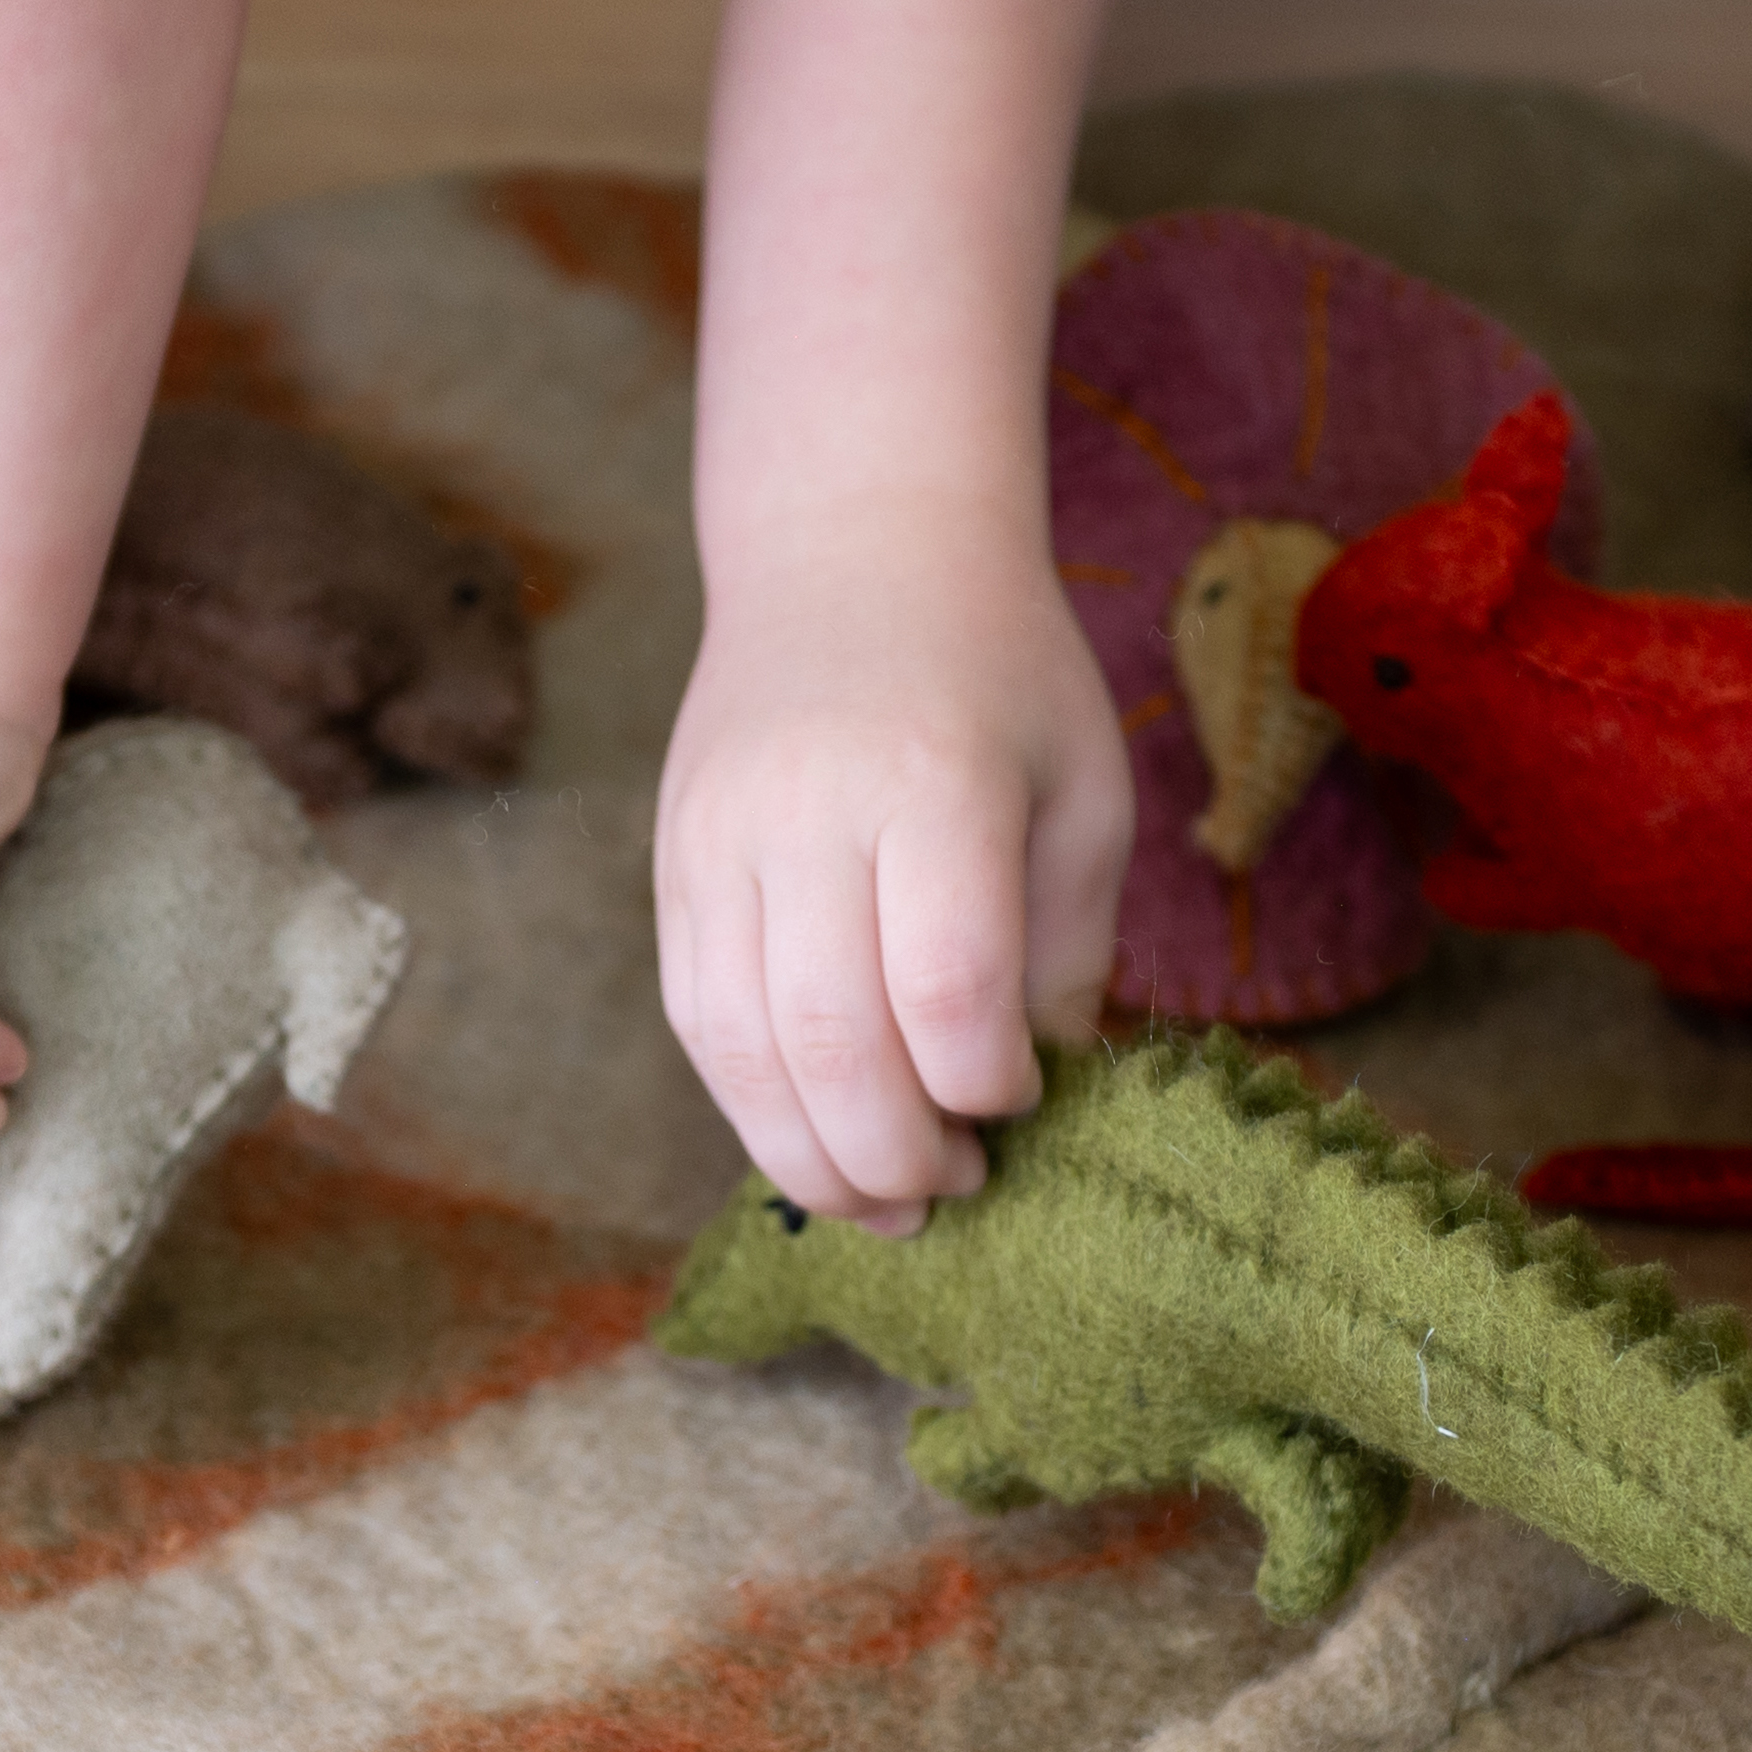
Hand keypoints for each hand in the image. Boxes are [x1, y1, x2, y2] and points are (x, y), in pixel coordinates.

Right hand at [655, 515, 1130, 1232]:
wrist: (851, 550)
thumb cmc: (997, 676)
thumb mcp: (1081, 788)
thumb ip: (1069, 947)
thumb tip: (1043, 1090)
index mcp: (933, 782)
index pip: (945, 986)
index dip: (986, 1084)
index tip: (1021, 1098)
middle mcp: (806, 811)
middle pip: (831, 1039)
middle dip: (897, 1154)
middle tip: (954, 1188)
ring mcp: (717, 840)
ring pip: (741, 1050)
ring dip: (813, 1159)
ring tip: (887, 1202)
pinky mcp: (671, 866)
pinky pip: (695, 1022)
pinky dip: (753, 1105)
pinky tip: (817, 1138)